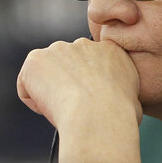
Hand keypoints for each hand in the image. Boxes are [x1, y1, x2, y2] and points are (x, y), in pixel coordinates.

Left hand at [16, 38, 143, 162]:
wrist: (98, 117)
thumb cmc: (120, 118)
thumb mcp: (134, 101)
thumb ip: (122, 92)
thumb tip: (122, 102)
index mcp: (111, 51)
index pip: (92, 65)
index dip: (88, 87)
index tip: (90, 103)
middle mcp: (84, 44)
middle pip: (67, 67)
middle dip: (67, 85)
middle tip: (74, 108)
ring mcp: (58, 49)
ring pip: (46, 76)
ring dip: (50, 92)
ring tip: (64, 110)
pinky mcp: (35, 59)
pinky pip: (27, 86)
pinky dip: (34, 101)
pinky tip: (50, 110)